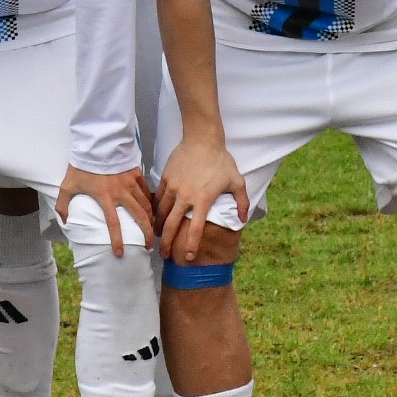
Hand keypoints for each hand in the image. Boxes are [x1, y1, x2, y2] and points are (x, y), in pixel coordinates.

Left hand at [58, 163, 154, 256]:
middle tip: (148, 245)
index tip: (120, 254)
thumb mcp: (67, 185)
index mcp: (105, 197)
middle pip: (139, 216)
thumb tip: (64, 222)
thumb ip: (63, 205)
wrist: (96, 143)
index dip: (117, 241)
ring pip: (146, 204)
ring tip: (153, 228)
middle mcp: (121, 192)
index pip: (113, 224)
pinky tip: (151, 208)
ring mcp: (131, 182)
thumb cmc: (81, 165)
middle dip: (146, 233)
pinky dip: (150, 201)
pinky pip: (146, 190)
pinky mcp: (136, 173)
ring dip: (150, 218)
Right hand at [155, 136, 247, 263]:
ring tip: (156, 236)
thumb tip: (243, 219)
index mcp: (203, 201)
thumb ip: (241, 202)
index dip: (191, 245)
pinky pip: (157, 197)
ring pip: (160, 212)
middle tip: (163, 254)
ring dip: (158, 227)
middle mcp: (185, 197)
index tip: (188, 257)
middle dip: (166, 243)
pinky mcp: (166, 178)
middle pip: (171, 225)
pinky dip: (154, 208)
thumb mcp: (237, 181)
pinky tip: (153, 215)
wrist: (202, 139)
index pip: (195, 229)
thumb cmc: (221, 160)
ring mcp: (173, 187)